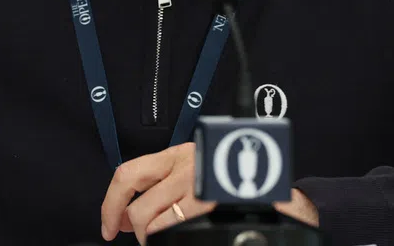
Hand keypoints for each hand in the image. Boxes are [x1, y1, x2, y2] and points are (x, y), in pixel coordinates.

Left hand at [99, 143, 320, 243]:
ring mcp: (203, 188)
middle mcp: (188, 167)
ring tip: (164, 239)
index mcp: (178, 155)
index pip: (129, 174)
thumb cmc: (236, 183)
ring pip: (155, 222)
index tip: (108, 225)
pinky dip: (171, 239)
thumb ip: (164, 185)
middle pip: (138, 202)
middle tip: (133, 235)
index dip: (111, 204)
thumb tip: (126, 214)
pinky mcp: (216, 206)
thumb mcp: (197, 171)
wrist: (284, 196)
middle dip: (131, 225)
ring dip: (153, 237)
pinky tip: (178, 239)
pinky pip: (178, 230)